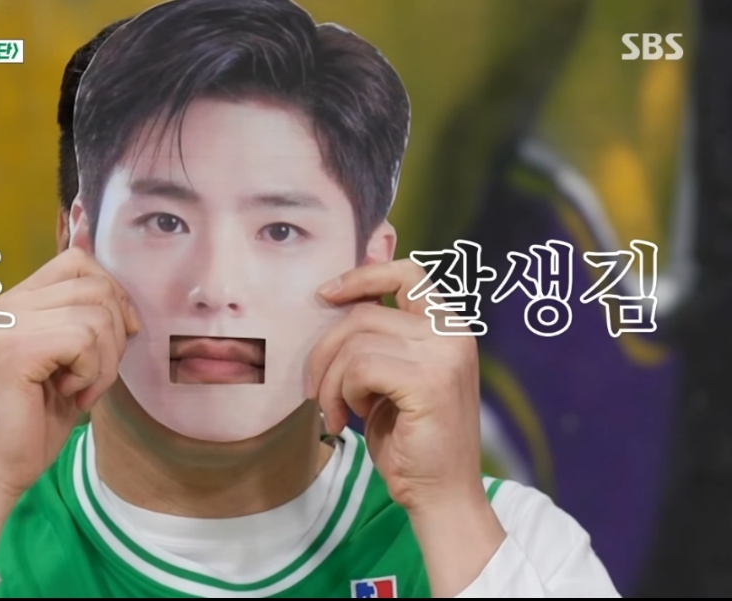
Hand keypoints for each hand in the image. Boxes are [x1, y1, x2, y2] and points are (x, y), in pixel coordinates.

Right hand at [0, 247, 137, 559]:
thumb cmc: (32, 422)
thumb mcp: (67, 362)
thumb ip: (84, 324)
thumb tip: (127, 304)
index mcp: (18, 300)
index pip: (79, 262)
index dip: (112, 293)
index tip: (119, 333)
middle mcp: (9, 303)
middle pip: (96, 287)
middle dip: (115, 335)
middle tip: (94, 375)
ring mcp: (10, 323)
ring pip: (97, 316)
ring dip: (104, 362)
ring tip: (80, 389)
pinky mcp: (16, 349)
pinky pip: (85, 341)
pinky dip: (92, 374)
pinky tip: (70, 395)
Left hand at [308, 258, 481, 509]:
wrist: (440, 494)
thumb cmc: (408, 438)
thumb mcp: (389, 376)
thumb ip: (375, 336)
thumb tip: (331, 292)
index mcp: (448, 326)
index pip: (406, 273)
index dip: (362, 275)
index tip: (324, 294)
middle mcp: (452, 333)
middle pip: (363, 313)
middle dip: (325, 352)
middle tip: (317, 392)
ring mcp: (445, 355)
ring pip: (355, 342)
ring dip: (332, 382)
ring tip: (337, 412)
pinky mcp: (429, 382)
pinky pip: (360, 367)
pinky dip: (344, 393)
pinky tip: (352, 417)